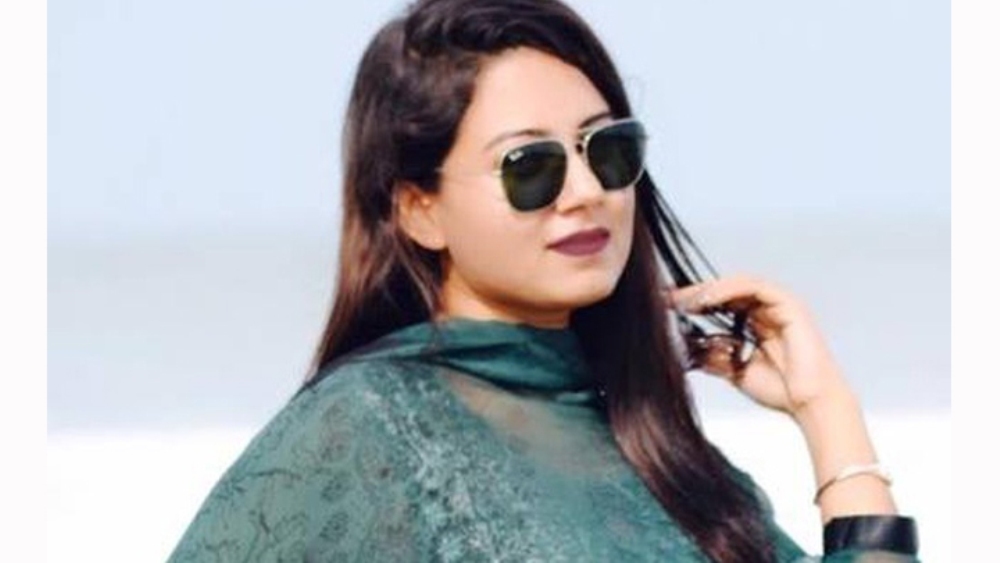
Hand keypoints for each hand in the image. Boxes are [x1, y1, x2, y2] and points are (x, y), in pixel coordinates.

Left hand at [670, 275, 853, 418]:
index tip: (665, 307)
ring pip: (738, 284)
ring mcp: (779, 304)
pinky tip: (707, 299)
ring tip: (686, 300)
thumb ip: (713, 358)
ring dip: (709, 290)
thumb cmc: (781, 391)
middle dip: (696, 293)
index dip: (693, 303)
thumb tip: (685, 350)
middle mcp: (766, 310)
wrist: (810, 405)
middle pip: (725, 291)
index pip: (720, 304)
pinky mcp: (789, 304)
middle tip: (668, 299)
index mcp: (754, 323)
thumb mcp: (735, 371)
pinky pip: (755, 287)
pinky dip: (729, 289)